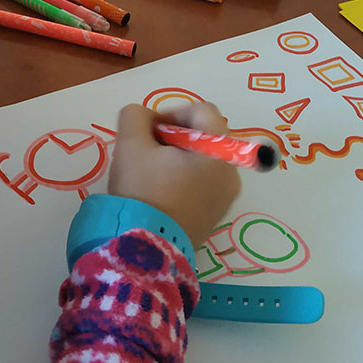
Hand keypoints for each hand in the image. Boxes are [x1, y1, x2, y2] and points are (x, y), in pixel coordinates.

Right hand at [108, 102, 241, 246]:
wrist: (144, 250)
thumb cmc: (142, 191)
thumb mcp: (130, 144)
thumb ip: (136, 116)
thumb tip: (146, 119)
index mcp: (220, 152)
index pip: (201, 111)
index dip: (170, 112)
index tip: (147, 130)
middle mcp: (232, 173)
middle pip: (205, 136)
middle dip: (173, 136)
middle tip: (145, 149)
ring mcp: (226, 198)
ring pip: (203, 161)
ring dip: (176, 157)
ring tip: (148, 171)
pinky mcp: (215, 217)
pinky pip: (203, 184)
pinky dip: (183, 178)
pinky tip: (158, 191)